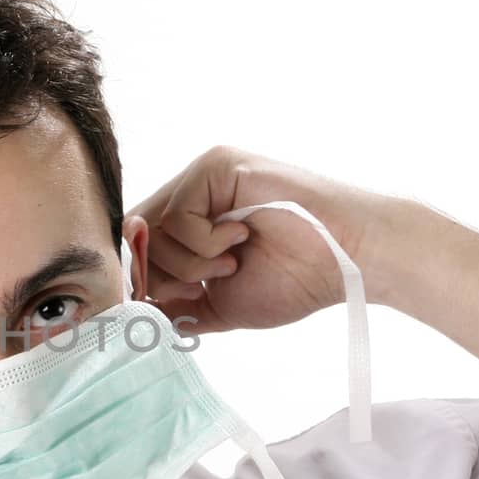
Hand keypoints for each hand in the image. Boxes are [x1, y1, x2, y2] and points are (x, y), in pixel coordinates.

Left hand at [129, 146, 395, 333]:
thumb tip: (131, 313)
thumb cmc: (295, 279)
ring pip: (152, 228)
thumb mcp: (219, 305)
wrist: (347, 261)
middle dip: (161, 274)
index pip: (138, 244)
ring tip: (233, 261)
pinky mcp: (217, 165)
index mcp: (192, 219)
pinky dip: (205, 243)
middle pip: (135, 235)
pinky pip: (179, 215)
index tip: (174, 300)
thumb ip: (174, 307)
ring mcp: (203, 175)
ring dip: (190, 263)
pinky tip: (241, 238)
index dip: (142, 277)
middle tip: (206, 283)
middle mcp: (192, 190)